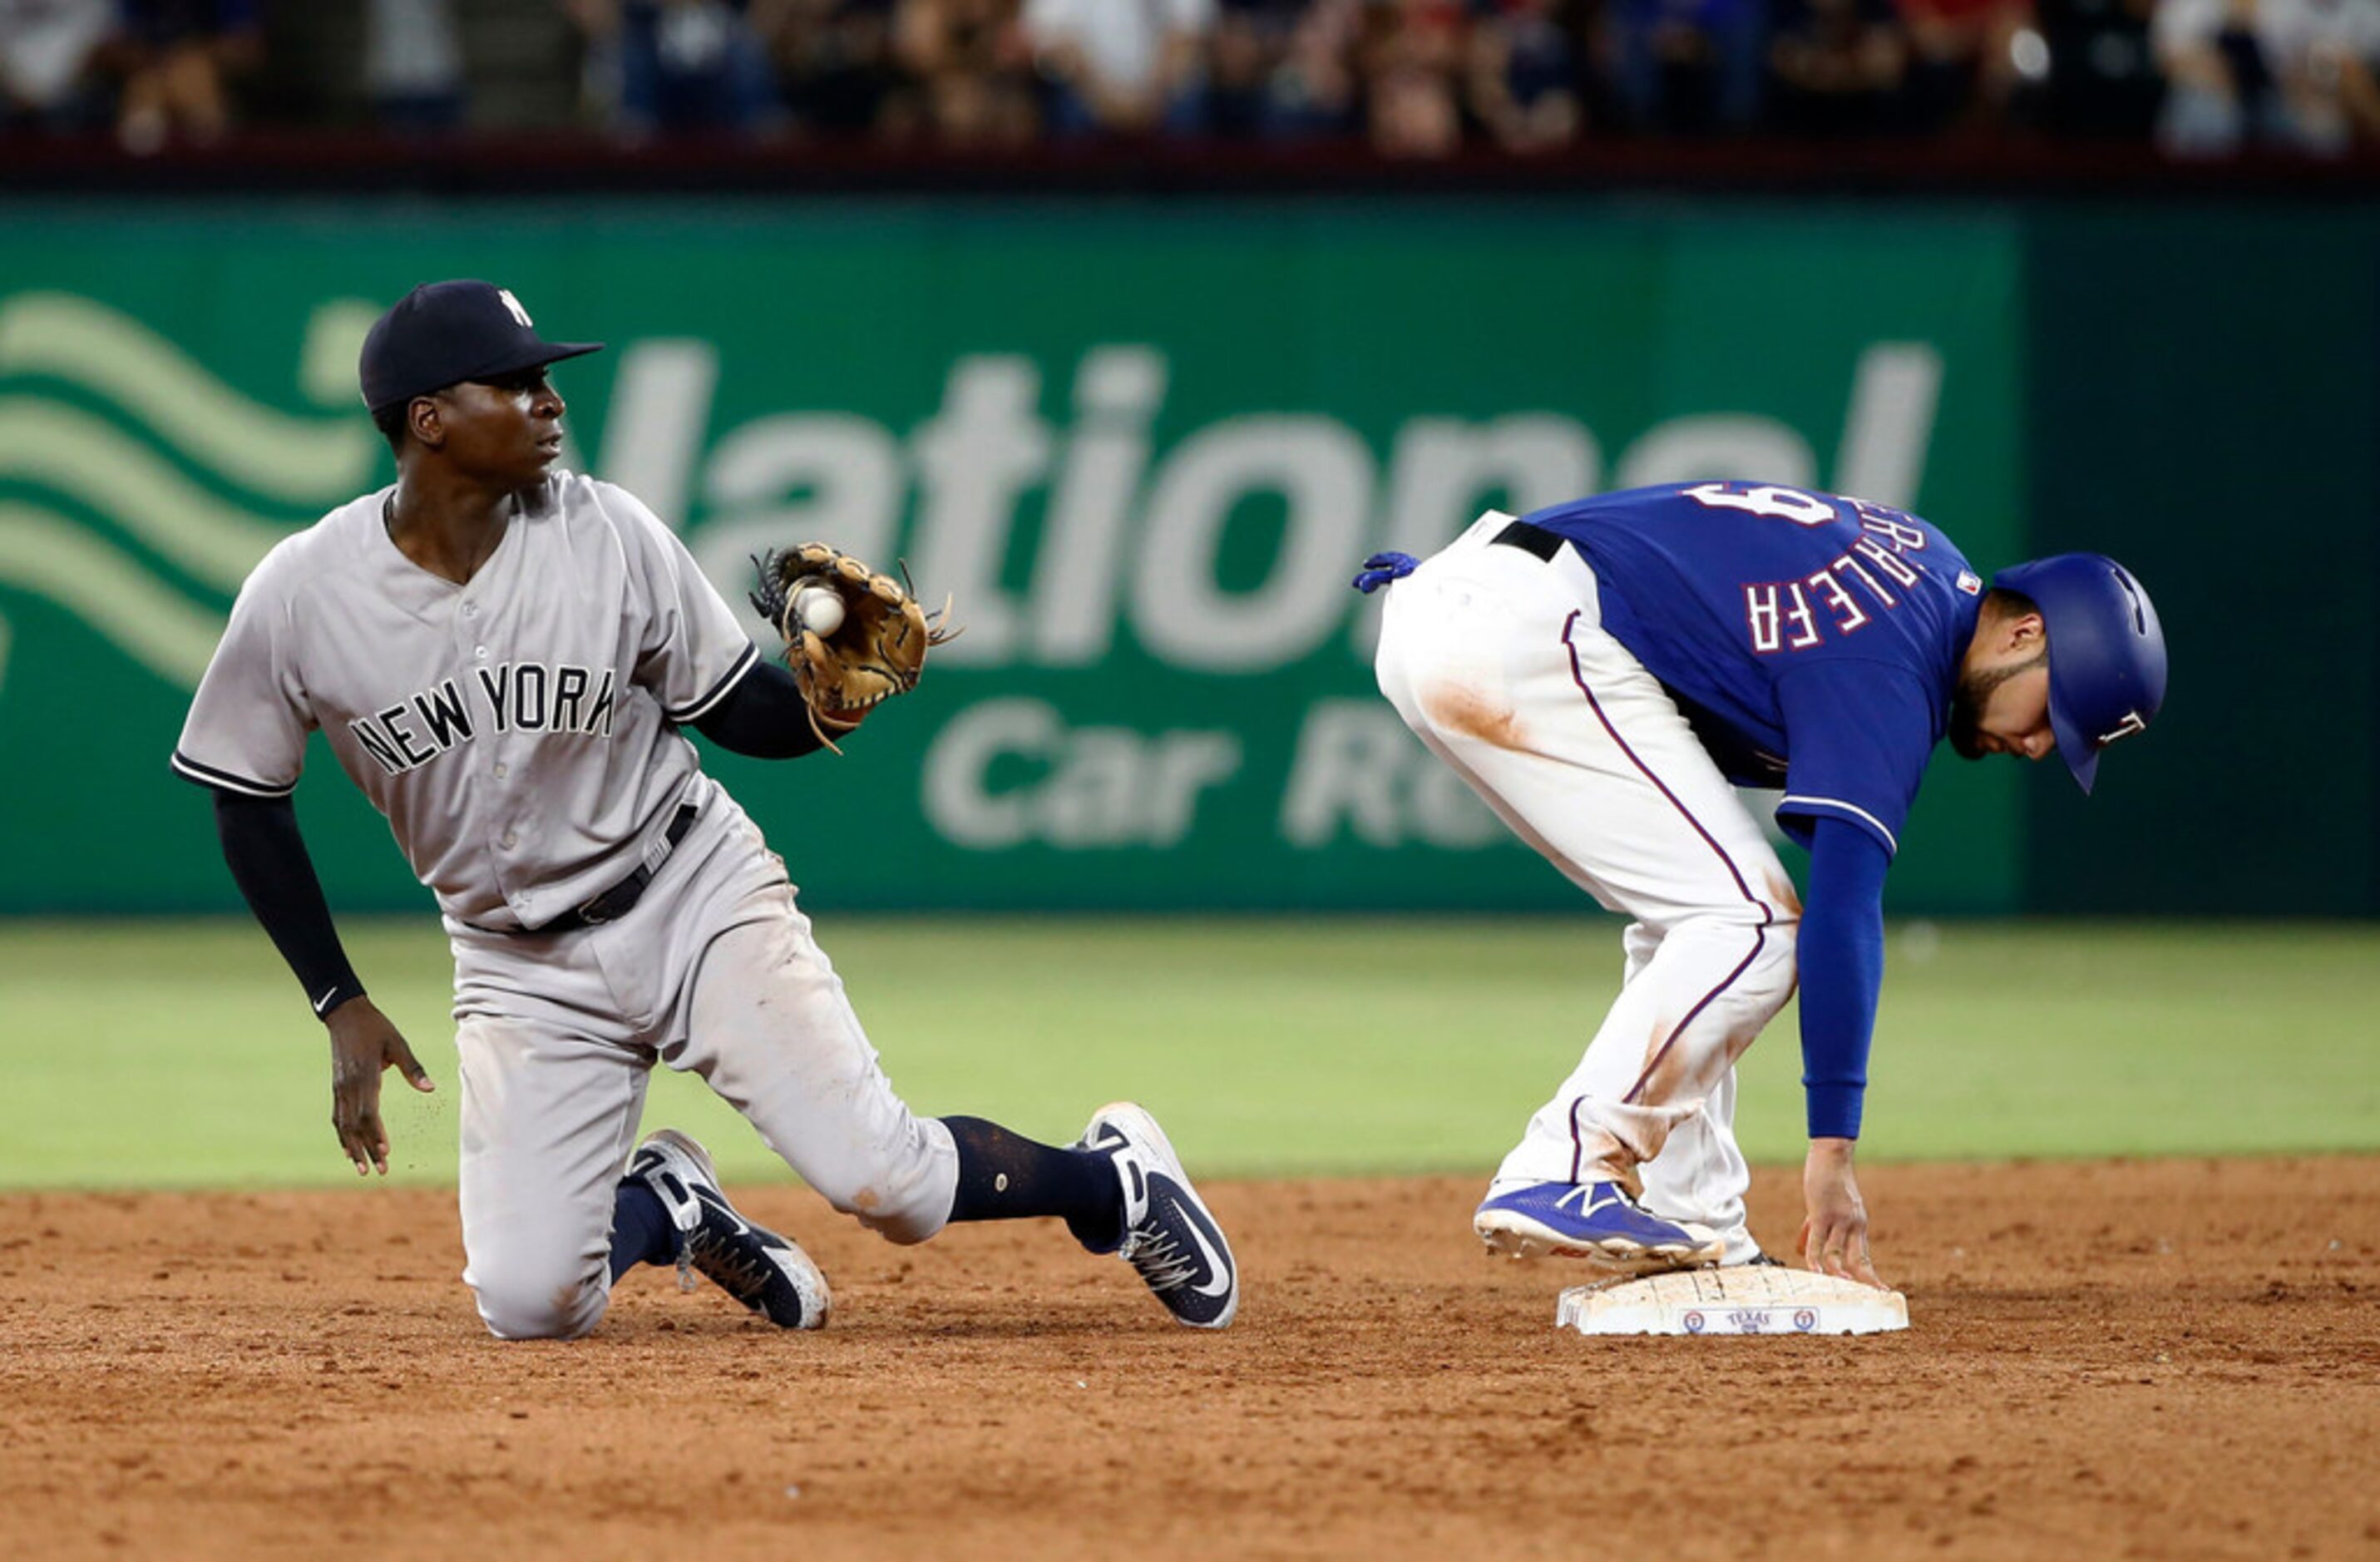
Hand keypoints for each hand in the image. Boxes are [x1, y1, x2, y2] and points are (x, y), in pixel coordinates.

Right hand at [324, 997, 434, 1175]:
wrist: (345, 1015)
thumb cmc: (376, 1028)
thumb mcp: (398, 1043)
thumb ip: (413, 1068)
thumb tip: (430, 1089)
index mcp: (365, 1076)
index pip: (368, 1113)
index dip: (375, 1134)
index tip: (385, 1152)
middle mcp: (349, 1086)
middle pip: (356, 1125)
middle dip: (367, 1150)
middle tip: (381, 1171)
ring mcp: (340, 1089)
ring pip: (344, 1125)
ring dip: (353, 1149)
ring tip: (364, 1170)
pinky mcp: (336, 1088)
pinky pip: (337, 1117)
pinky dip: (342, 1136)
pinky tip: (348, 1151)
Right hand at [1799, 1137, 1886, 1288]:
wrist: (1832, 1155)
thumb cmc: (1828, 1178)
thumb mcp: (1827, 1207)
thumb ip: (1818, 1228)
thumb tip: (1803, 1249)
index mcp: (1858, 1224)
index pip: (1865, 1257)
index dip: (1870, 1277)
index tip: (1879, 1292)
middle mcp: (1854, 1225)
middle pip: (1859, 1260)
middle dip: (1860, 1281)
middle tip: (1862, 1298)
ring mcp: (1840, 1220)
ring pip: (1836, 1254)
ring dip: (1834, 1273)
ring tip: (1831, 1286)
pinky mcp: (1822, 1213)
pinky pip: (1818, 1241)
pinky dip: (1815, 1258)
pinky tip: (1814, 1271)